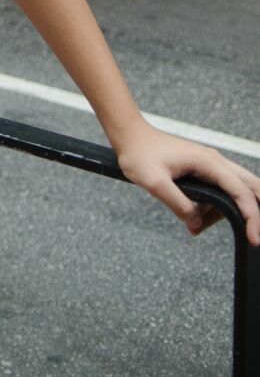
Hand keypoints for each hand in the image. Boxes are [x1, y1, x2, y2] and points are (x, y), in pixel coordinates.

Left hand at [116, 121, 259, 243]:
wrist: (130, 137)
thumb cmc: (140, 155)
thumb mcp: (155, 183)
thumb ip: (178, 204)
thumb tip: (196, 223)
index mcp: (208, 162)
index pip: (241, 192)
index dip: (252, 217)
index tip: (254, 238)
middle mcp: (215, 161)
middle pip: (250, 186)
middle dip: (256, 211)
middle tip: (255, 235)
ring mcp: (210, 164)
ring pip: (235, 190)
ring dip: (227, 212)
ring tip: (198, 227)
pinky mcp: (203, 169)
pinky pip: (220, 191)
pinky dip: (215, 207)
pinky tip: (196, 218)